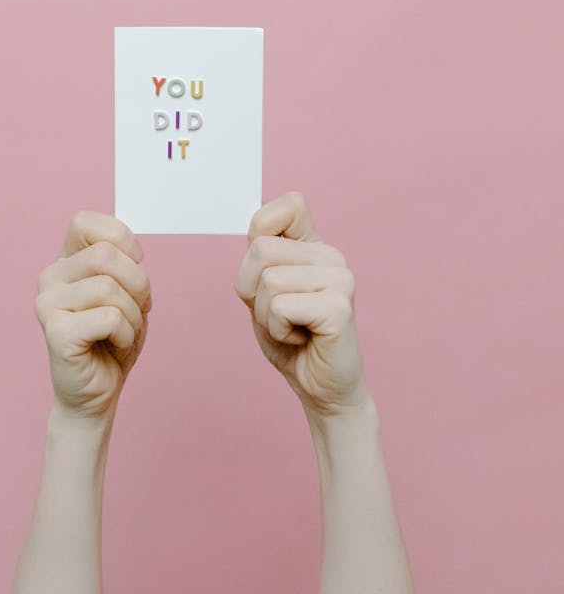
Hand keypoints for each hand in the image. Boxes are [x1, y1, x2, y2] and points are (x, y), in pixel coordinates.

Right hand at [35, 210, 152, 422]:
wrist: (97, 392)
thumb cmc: (113, 338)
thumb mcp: (128, 291)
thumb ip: (123, 262)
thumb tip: (131, 247)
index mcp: (65, 261)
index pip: (84, 222)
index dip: (121, 239)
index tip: (134, 264)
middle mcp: (50, 277)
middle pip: (105, 254)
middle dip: (137, 283)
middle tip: (137, 309)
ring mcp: (47, 304)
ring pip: (109, 288)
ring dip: (133, 315)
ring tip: (122, 332)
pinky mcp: (55, 332)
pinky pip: (109, 318)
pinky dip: (126, 334)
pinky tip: (113, 346)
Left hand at [233, 191, 369, 420]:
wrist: (321, 388)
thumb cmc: (291, 339)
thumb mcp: (262, 291)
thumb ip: (260, 256)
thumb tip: (257, 229)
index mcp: (315, 246)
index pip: (289, 205)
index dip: (262, 234)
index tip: (267, 273)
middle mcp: (332, 256)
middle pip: (260, 250)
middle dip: (253, 290)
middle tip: (279, 314)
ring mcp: (340, 279)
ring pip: (268, 281)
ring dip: (266, 315)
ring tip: (292, 327)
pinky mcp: (339, 307)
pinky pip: (280, 307)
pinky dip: (278, 330)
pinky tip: (302, 339)